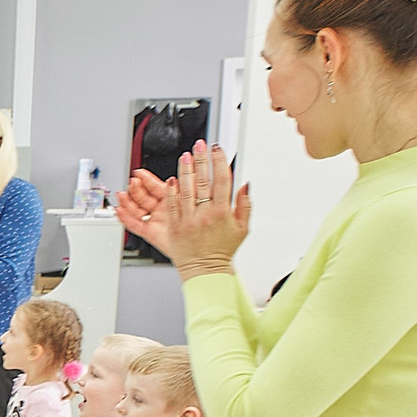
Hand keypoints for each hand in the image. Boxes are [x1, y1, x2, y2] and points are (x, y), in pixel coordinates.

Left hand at [114, 144, 249, 272]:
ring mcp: (189, 220)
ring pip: (186, 190)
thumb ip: (245, 205)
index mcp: (223, 213)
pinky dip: (172, 191)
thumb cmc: (223, 250)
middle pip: (203, 181)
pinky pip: (172, 205)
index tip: (217, 149)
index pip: (222, 181)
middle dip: (201, 160)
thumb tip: (245, 185)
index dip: (219, 162)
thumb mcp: (242, 228)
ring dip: (185, 170)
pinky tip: (172, 179)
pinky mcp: (175, 227)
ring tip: (186, 156)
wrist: (205, 270)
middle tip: (199, 145)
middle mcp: (205, 215)